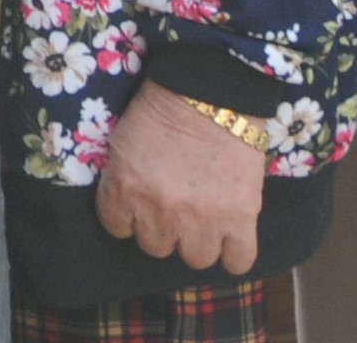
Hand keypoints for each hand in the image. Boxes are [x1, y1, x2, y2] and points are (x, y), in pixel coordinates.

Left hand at [93, 83, 266, 273]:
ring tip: (203, 222)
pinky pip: (238, 262)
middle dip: (163, 228)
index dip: (129, 217)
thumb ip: (122, 180)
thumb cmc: (161, 109)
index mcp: (125, 188)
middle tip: (174, 208)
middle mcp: (159, 211)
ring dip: (197, 242)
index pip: (117, 228)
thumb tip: (128, 209)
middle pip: (155, 247)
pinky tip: (231, 238)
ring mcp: (201, 219)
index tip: (140, 205)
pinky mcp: (240, 219)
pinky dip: (235, 255)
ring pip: (194, 259)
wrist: (210, 93)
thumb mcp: (122, 142)